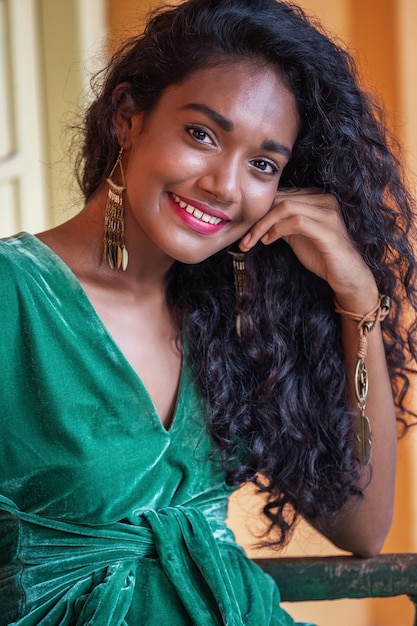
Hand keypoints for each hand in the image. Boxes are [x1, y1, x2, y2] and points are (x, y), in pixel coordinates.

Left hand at [239, 188, 377, 311]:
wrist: (348, 278)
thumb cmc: (323, 257)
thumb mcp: (297, 237)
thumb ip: (282, 224)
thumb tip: (259, 220)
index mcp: (317, 198)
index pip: (281, 195)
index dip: (259, 211)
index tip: (244, 230)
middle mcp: (324, 200)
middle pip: (280, 199)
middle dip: (256, 218)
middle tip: (243, 238)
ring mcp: (328, 214)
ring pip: (285, 207)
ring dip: (262, 225)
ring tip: (251, 241)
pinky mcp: (328, 231)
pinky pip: (296, 222)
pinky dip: (277, 230)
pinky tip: (267, 241)